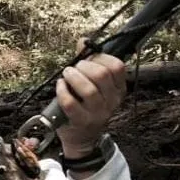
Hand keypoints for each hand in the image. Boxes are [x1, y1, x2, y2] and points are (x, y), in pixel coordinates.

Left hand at [55, 38, 126, 157]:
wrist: (81, 138)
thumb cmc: (85, 107)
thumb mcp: (93, 85)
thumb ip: (89, 62)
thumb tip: (83, 41)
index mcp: (118, 90)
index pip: (117, 67)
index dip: (100, 57)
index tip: (89, 59)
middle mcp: (111, 102)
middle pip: (102, 75)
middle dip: (85, 66)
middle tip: (74, 68)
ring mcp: (97, 113)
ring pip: (88, 89)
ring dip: (73, 77)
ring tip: (66, 75)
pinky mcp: (80, 121)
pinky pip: (70, 103)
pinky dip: (62, 91)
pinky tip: (60, 86)